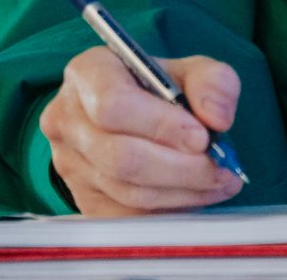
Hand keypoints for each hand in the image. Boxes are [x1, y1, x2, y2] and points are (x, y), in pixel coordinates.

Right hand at [38, 46, 245, 215]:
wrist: (133, 117)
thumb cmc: (158, 90)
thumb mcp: (188, 71)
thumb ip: (212, 82)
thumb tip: (216, 117)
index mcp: (86, 74)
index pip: (113, 104)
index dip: (160, 125)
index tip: (201, 136)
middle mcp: (67, 119)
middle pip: (121, 156)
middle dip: (180, 167)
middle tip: (219, 167)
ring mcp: (70, 165)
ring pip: (128, 190)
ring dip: (182, 191)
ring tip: (218, 180)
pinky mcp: (84, 201)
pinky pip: (130, 215)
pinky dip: (171, 209)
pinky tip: (198, 194)